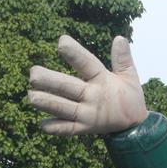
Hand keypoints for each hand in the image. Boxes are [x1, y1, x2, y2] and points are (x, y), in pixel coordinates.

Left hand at [29, 35, 148, 134]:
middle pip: (68, 88)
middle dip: (50, 81)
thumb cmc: (129, 97)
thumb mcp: (130, 77)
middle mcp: (94, 98)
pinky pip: (68, 129)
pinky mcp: (85, 129)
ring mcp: (89, 116)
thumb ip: (122, 59)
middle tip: (33, 74)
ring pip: (64, 109)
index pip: (88, 64)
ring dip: (47, 103)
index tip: (61, 41)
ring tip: (30, 96)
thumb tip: (119, 38)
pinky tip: (42, 124)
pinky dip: (55, 128)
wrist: (136, 128)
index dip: (75, 54)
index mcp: (104, 81)